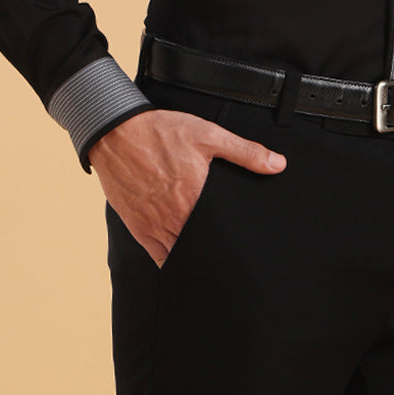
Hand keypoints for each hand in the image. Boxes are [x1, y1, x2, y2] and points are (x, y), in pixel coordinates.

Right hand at [88, 108, 286, 266]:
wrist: (116, 133)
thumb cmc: (160, 133)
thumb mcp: (209, 135)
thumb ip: (245, 152)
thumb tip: (277, 164)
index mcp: (195, 198)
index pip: (221, 234)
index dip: (233, 245)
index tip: (244, 250)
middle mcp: (175, 218)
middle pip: (201, 249)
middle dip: (216, 254)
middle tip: (231, 258)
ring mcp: (155, 227)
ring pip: (180, 257)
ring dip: (195, 259)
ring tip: (211, 261)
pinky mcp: (139, 228)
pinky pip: (158, 256)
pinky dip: (171, 260)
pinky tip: (184, 259)